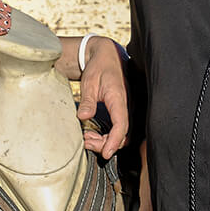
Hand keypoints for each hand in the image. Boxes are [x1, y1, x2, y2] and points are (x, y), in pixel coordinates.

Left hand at [76, 36, 128, 158]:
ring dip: (105, 141)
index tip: (106, 153)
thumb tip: (83, 117)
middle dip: (106, 144)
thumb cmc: (99, 67)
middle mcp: (126, 106)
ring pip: (121, 134)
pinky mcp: (120, 111)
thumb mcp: (89, 81)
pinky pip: (118, 129)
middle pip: (122, 135)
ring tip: (87, 139)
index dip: (114, 141)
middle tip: (86, 142)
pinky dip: (106, 136)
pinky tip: (92, 134)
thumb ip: (87, 100)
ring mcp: (124, 109)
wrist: (106, 57)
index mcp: (119, 99)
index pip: (121, 125)